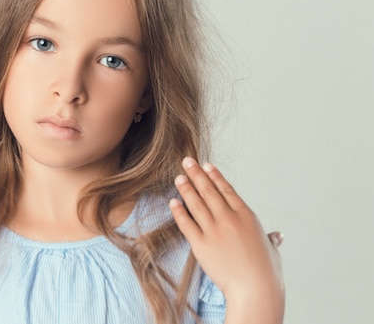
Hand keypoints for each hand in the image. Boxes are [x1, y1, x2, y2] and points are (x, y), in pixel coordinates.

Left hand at [169, 157, 283, 322]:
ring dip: (186, 188)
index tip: (206, 165)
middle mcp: (229, 218)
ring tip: (178, 177)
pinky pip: (186, 223)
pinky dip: (178, 211)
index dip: (215, 176)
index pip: (226, 190)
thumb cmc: (266, 271)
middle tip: (186, 161)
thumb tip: (277, 236)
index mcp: (246, 215)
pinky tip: (173, 201)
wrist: (255, 289)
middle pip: (209, 191)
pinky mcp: (200, 244)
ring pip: (196, 203)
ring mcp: (214, 230)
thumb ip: (270, 239)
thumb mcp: (271, 250)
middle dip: (196, 174)